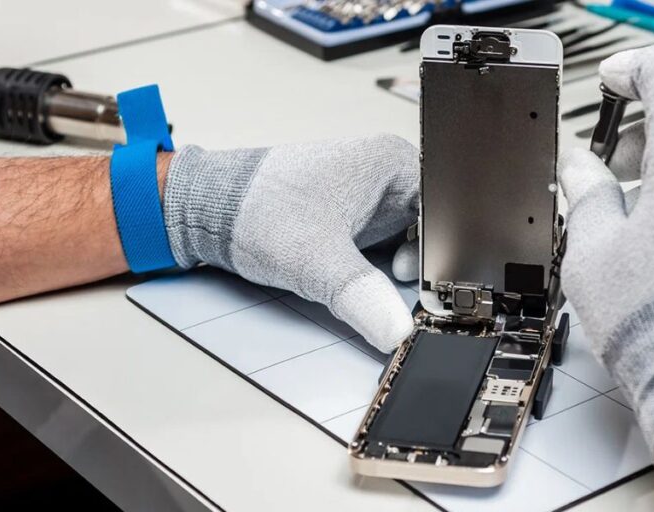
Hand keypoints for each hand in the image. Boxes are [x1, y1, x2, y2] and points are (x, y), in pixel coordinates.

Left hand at [163, 134, 418, 352]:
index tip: (429, 290)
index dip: (442, 257)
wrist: (207, 210)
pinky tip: (355, 278)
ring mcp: (371, 198)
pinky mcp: (355, 220)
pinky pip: (384, 251)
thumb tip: (396, 330)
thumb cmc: (254, 208)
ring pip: (409, 246)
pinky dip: (375, 271)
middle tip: (394, 289)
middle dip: (417, 267)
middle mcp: (386, 174)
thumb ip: (361, 297)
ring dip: (393, 270)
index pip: (446, 215)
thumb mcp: (316, 260)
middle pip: (432, 233)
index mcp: (391, 161)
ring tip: (367, 278)